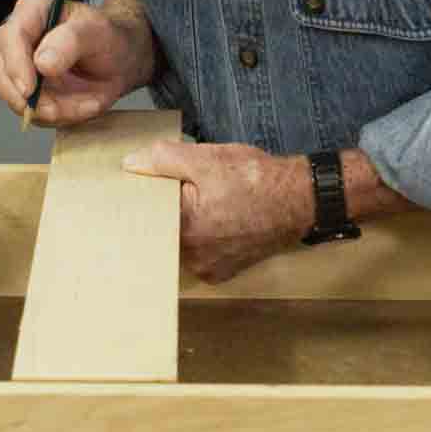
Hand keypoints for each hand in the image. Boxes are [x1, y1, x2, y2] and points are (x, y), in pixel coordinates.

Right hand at [0, 0, 155, 126]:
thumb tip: (42, 62)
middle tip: (61, 109)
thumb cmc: (109, 38)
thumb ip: (71, 41)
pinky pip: (33, 114)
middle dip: (31, 98)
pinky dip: (60, 116)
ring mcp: (18, 68)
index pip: (10, 37)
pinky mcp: (27, 92)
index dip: (15, 66)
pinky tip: (82, 105)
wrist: (119, 60)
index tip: (30, 89)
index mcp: (32, 12)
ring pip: (14, 99)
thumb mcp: (99, 32)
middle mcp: (17, 40)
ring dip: (51, 110)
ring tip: (86, 103)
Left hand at [122, 139, 310, 283]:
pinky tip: (220, 220)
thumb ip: (164, 159)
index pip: (147, 210)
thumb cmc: (256, 179)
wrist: (299, 201)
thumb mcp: (207, 158)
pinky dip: (203, 238)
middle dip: (172, 207)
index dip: (151, 193)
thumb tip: (131, 163)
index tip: (158, 183)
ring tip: (210, 204)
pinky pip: (198, 254)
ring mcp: (206, 268)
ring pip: (180, 242)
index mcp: (183, 226)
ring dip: (187, 224)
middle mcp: (191, 255)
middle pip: (163, 227)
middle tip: (193, 189)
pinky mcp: (220, 273)